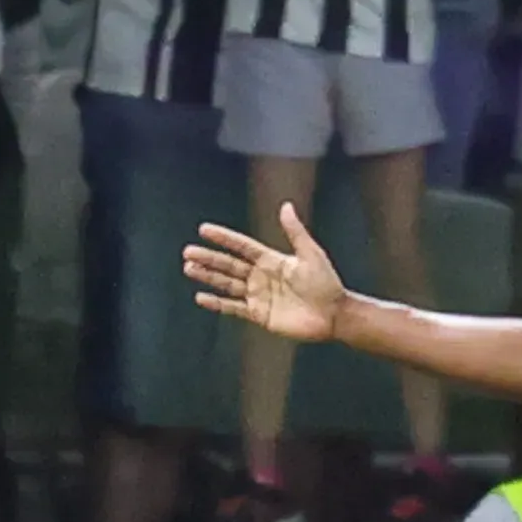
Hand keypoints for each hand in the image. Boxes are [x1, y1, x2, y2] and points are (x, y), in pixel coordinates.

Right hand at [184, 203, 348, 343]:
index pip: (242, 247)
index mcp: (271, 260)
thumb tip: (286, 206)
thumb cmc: (326, 283)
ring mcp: (259, 296)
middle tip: (187, 252)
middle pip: (229, 265)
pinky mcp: (260, 315)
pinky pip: (234, 308)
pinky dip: (217, 304)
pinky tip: (201, 297)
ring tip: (189, 268)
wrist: (334, 315)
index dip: (224, 238)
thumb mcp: (311, 254)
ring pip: (227, 284)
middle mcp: (261, 277)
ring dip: (208, 277)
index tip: (204, 229)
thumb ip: (295, 231)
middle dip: (208, 258)